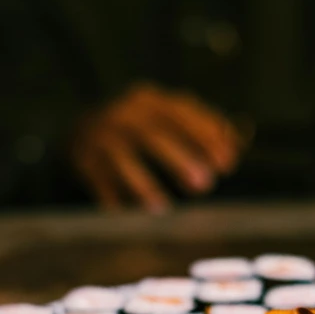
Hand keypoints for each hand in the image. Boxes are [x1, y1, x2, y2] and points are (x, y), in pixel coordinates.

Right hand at [72, 84, 240, 210]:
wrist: (78, 129)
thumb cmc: (137, 128)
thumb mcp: (165, 119)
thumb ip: (199, 130)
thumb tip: (237, 146)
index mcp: (149, 100)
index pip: (180, 114)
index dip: (206, 137)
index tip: (228, 162)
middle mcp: (123, 114)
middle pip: (153, 135)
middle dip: (181, 160)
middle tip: (205, 185)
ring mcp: (99, 136)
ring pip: (122, 160)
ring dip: (144, 184)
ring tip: (163, 208)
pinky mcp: (82, 159)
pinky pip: (99, 180)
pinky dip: (112, 197)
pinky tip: (125, 213)